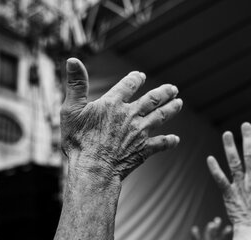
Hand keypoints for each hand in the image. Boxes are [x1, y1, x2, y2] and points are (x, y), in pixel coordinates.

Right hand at [60, 58, 182, 180]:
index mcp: (113, 103)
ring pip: (160, 117)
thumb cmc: (78, 141)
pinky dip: (169, 141)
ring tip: (179, 103)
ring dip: (171, 109)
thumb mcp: (71, 109)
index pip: (128, 85)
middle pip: (152, 99)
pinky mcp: (144, 149)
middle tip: (173, 88)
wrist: (93, 169)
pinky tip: (176, 139)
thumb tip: (72, 59)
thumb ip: (76, 84)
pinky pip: (160, 144)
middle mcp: (130, 115)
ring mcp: (140, 132)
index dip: (135, 78)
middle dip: (163, 93)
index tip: (141, 75)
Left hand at [206, 123, 250, 236]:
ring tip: (226, 134)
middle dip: (248, 139)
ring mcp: (241, 186)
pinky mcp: (229, 194)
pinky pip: (221, 180)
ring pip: (234, 163)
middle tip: (245, 124)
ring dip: (230, 148)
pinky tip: (209, 158)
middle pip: (250, 155)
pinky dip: (215, 170)